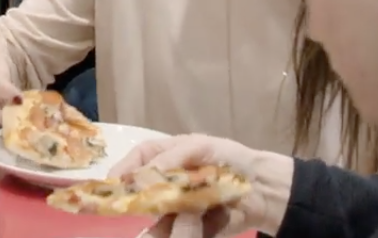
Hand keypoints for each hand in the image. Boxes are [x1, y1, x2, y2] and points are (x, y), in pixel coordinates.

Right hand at [110, 135, 292, 237]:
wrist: (263, 190)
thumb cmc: (231, 160)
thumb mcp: (200, 147)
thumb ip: (170, 158)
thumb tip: (143, 175)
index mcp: (167, 156)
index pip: (138, 160)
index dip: (124, 170)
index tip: (114, 182)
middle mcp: (168, 182)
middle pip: (141, 191)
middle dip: (134, 200)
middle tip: (129, 206)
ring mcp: (178, 206)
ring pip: (155, 216)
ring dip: (152, 223)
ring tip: (154, 227)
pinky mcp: (190, 228)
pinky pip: (173, 231)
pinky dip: (170, 232)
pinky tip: (173, 229)